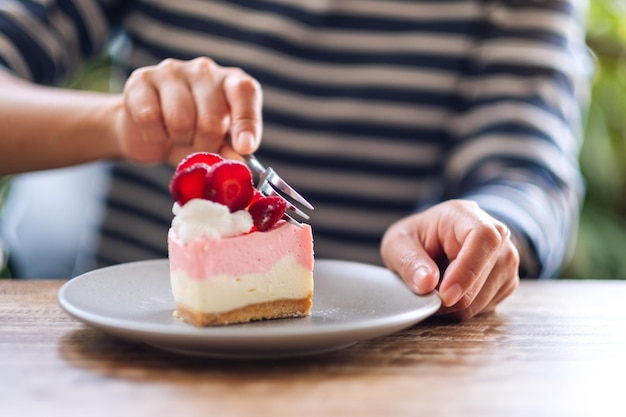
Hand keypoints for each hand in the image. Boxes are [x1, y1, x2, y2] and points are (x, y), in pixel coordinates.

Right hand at [114, 57, 262, 165]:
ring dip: (179, 140)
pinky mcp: (141, 79)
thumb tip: (238, 163)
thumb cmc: (191, 136)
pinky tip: (156, 130)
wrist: (148, 133)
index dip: (246, 122)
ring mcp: (172, 71)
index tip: (245, 147)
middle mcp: (204, 70)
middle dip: (204, 145)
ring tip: (177, 135)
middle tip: (198, 145)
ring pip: (179, 120)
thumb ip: (230, 151)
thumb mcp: (217, 145)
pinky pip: (149, 118)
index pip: (245, 92)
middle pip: (210, 120)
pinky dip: (153, 135)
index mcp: (230, 81)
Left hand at [380, 199, 519, 319]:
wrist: (435, 241)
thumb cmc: (417, 238)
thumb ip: (408, 261)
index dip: (467, 270)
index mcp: (467, 215)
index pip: (483, 239)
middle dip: (448, 296)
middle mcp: (497, 235)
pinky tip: (452, 291)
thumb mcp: (398, 243)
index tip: (445, 295)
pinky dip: (462, 309)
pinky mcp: (507, 282)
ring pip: (482, 300)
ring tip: (436, 286)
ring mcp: (506, 259)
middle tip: (424, 291)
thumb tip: (427, 283)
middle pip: (481, 279)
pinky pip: (484, 309)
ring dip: (453, 305)